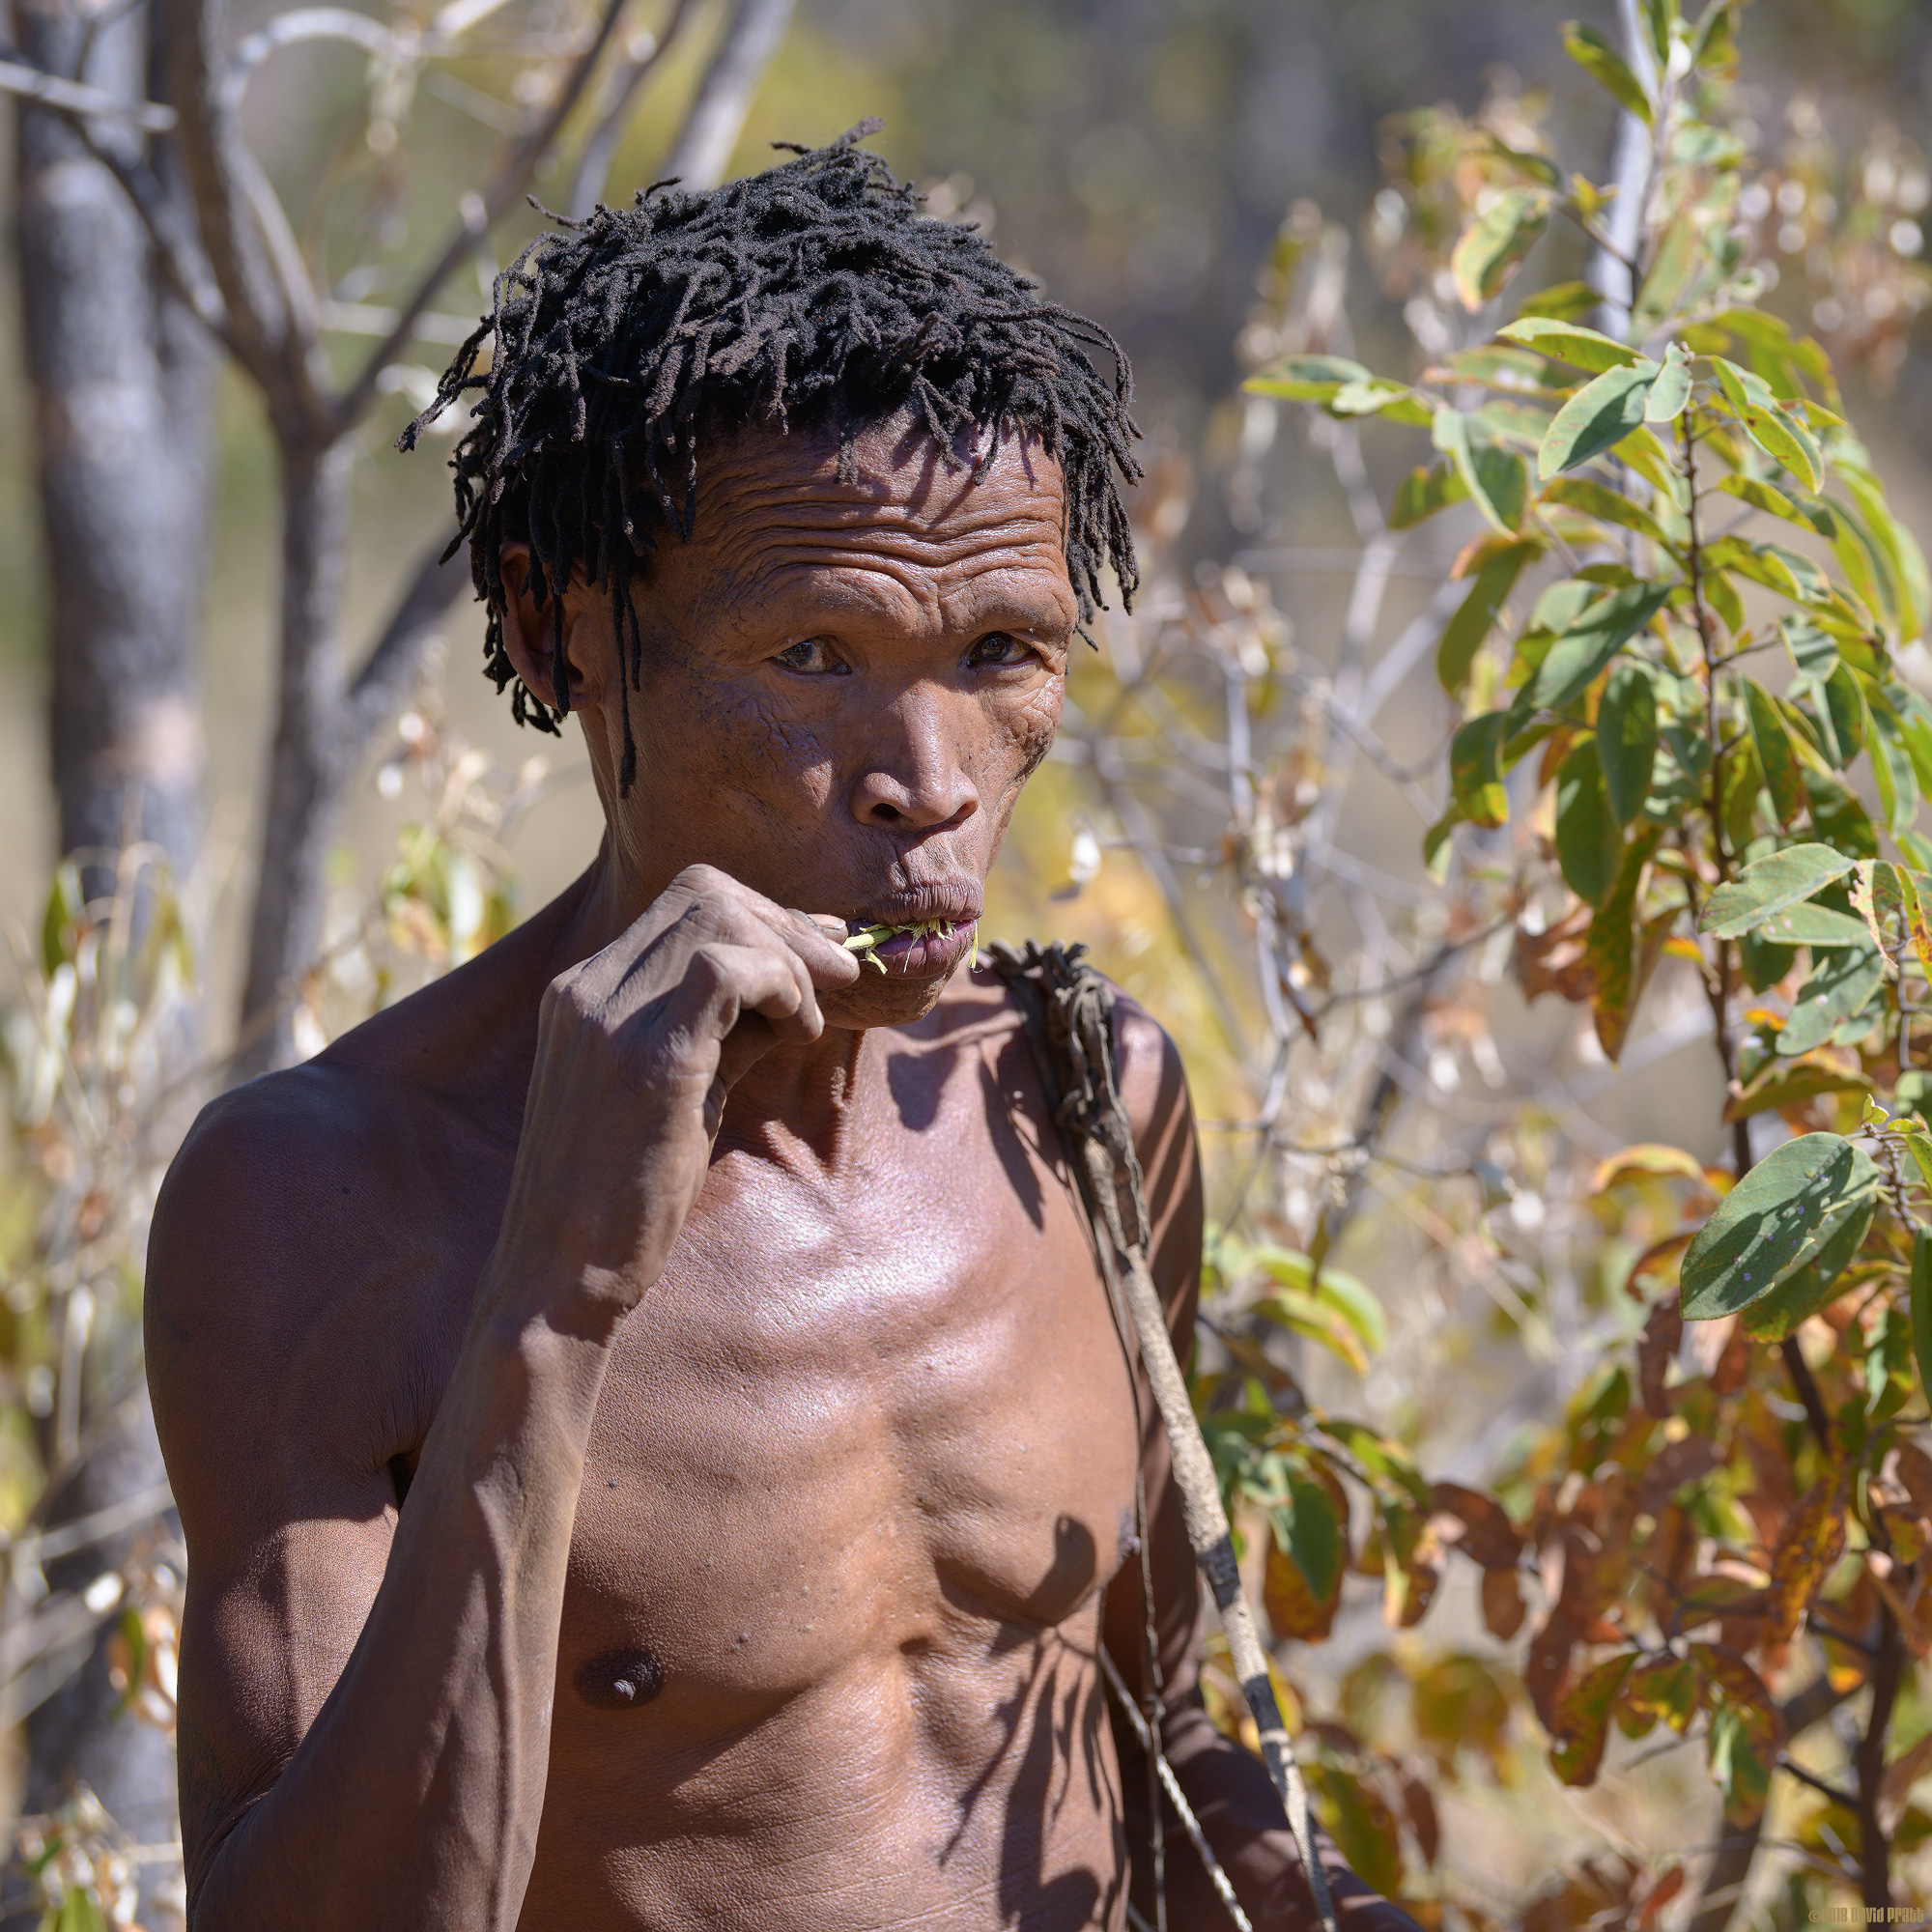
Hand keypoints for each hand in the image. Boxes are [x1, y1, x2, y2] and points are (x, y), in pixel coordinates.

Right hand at [491, 864, 859, 1331]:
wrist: (557, 1277)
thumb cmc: (621, 1197)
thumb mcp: (677, 1090)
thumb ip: (725, 1029)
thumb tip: (800, 982)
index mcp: (582, 992)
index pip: (685, 900)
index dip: (764, 918)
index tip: (816, 961)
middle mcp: (586, 988)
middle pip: (706, 891)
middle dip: (787, 926)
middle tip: (836, 979)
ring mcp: (608, 1017)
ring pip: (719, 915)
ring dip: (789, 957)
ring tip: (807, 1023)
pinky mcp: (647, 1059)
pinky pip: (728, 968)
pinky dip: (780, 985)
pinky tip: (794, 1034)